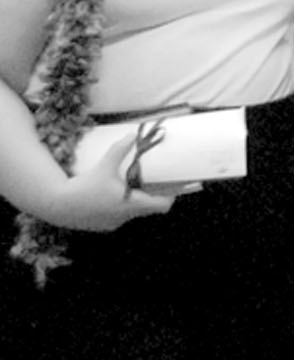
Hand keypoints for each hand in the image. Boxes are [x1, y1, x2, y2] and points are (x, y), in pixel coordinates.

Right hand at [41, 132, 182, 231]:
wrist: (55, 204)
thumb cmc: (82, 186)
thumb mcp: (103, 166)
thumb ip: (119, 150)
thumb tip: (132, 134)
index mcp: (131, 204)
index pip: (162, 205)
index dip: (170, 196)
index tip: (172, 185)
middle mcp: (125, 217)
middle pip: (149, 209)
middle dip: (153, 196)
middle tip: (153, 182)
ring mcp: (114, 223)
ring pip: (133, 213)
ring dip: (135, 202)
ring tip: (132, 188)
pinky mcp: (103, 226)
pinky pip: (119, 218)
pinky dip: (120, 208)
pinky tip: (113, 198)